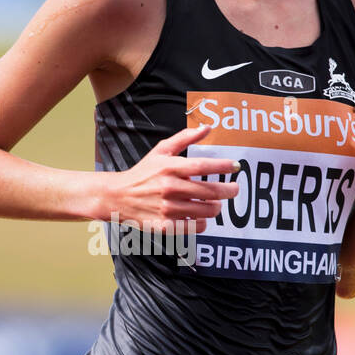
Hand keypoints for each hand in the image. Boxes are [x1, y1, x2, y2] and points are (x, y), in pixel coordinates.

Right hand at [99, 125, 240, 231]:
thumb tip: (207, 127)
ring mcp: (167, 209)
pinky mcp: (165, 226)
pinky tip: (200, 216)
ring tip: (215, 203)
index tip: (236, 166)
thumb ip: (184, 138)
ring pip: (206, 211)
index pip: (202, 166)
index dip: (222, 166)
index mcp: (169, 168)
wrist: (118, 197)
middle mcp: (170, 188)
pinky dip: (203, 222)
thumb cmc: (143, 172)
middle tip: (234, 189)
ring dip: (216, 207)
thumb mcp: (161, 151)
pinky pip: (195, 226)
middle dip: (228, 190)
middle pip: (210, 192)